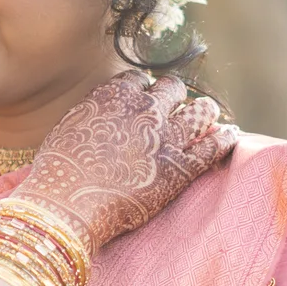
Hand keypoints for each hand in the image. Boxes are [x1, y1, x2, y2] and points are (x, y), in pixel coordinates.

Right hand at [13, 70, 235, 250]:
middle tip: (176, 108)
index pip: (139, 80)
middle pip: (173, 89)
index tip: (144, 99)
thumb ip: (92, 114)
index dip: (143, 90)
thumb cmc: (56, 173)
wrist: (66, 205)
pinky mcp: (182, 168)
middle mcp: (145, 109)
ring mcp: (167, 137)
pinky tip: (230, 135)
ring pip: (201, 111)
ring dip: (205, 112)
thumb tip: (101, 115)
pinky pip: (214, 147)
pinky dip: (225, 138)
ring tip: (209, 116)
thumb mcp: (67, 128)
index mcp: (114, 95)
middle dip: (175, 96)